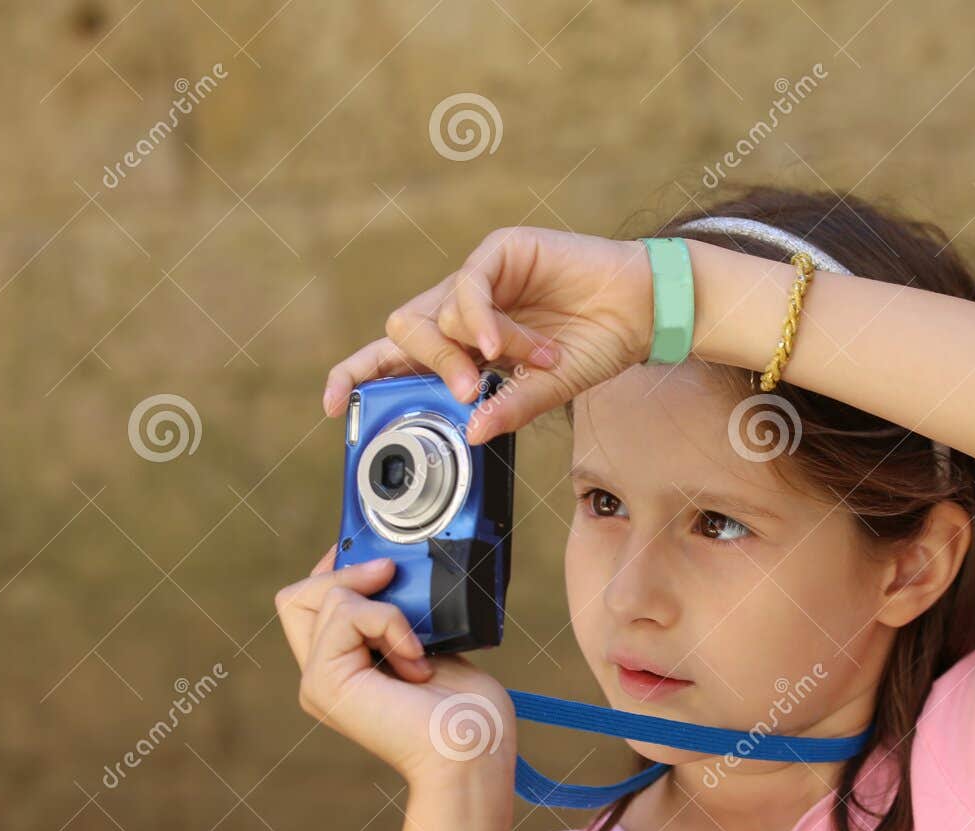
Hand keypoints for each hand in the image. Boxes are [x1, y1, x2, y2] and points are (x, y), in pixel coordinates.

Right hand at [275, 548, 517, 797]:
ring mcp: (318, 682)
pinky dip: (389, 622)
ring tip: (418, 651)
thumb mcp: (430, 646)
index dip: (337, 569)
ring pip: (324, 597)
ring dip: (384, 608)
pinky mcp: (324, 682)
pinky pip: (346, 614)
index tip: (379, 557)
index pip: (310, 602)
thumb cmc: (467, 712)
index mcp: (343, 669)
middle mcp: (321, 677)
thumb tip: (391, 571)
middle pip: (296, 596)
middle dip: (345, 572)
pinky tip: (416, 659)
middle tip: (392, 576)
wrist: (473, 754)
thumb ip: (401, 615)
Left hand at [322, 226, 654, 443]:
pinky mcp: (500, 252)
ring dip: (472, 348)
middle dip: (427, 367)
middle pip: (405, 332)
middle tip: (465, 392)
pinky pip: (469, 288)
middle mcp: (462, 312)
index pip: (394, 357)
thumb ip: (508, 409)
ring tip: (512, 364)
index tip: (334, 405)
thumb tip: (471, 433)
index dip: (358, 375)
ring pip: (436, 313)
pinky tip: (501, 343)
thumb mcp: (547, 392)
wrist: (640, 310)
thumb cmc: (594, 348)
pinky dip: (481, 321)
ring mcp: (479, 279)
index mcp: (463, 346)